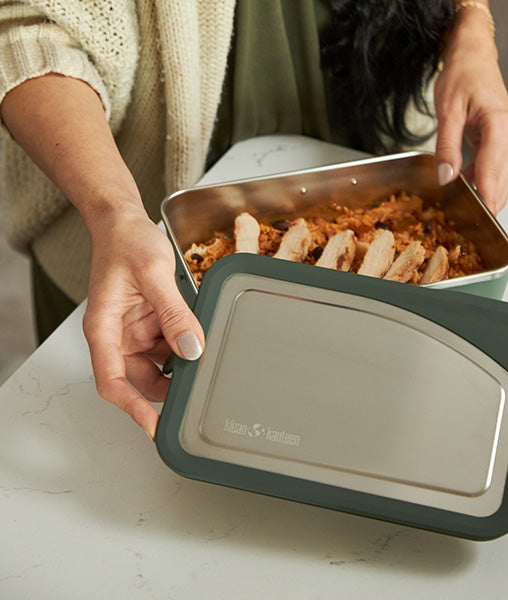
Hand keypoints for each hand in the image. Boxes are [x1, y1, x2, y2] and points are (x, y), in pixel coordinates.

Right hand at [82, 209, 204, 439]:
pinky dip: (184, 342)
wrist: (125, 222)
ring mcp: (135, 331)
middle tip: (198, 384)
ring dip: (180, 360)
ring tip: (201, 349)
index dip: (133, 409)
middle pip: (141, 379)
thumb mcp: (153, 275)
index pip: (113, 382)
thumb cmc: (126, 242)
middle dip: (169, 384)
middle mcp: (117, 335)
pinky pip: (169, 343)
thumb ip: (174, 313)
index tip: (155, 426)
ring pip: (160, 364)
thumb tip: (191, 348)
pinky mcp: (150, 323)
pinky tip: (196, 332)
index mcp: (104, 329)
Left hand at [434, 11, 507, 213]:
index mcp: (500, 129)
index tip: (475, 225)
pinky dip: (478, 185)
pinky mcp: (502, 145)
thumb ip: (446, 147)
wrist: (473, 58)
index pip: (492, 177)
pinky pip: (492, 173)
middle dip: (482, 207)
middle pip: (498, 186)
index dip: (483, 203)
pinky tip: (460, 190)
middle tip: (458, 225)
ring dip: (480, 198)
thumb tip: (446, 178)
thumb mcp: (447, 111)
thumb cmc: (462, 77)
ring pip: (497, 183)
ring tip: (455, 211)